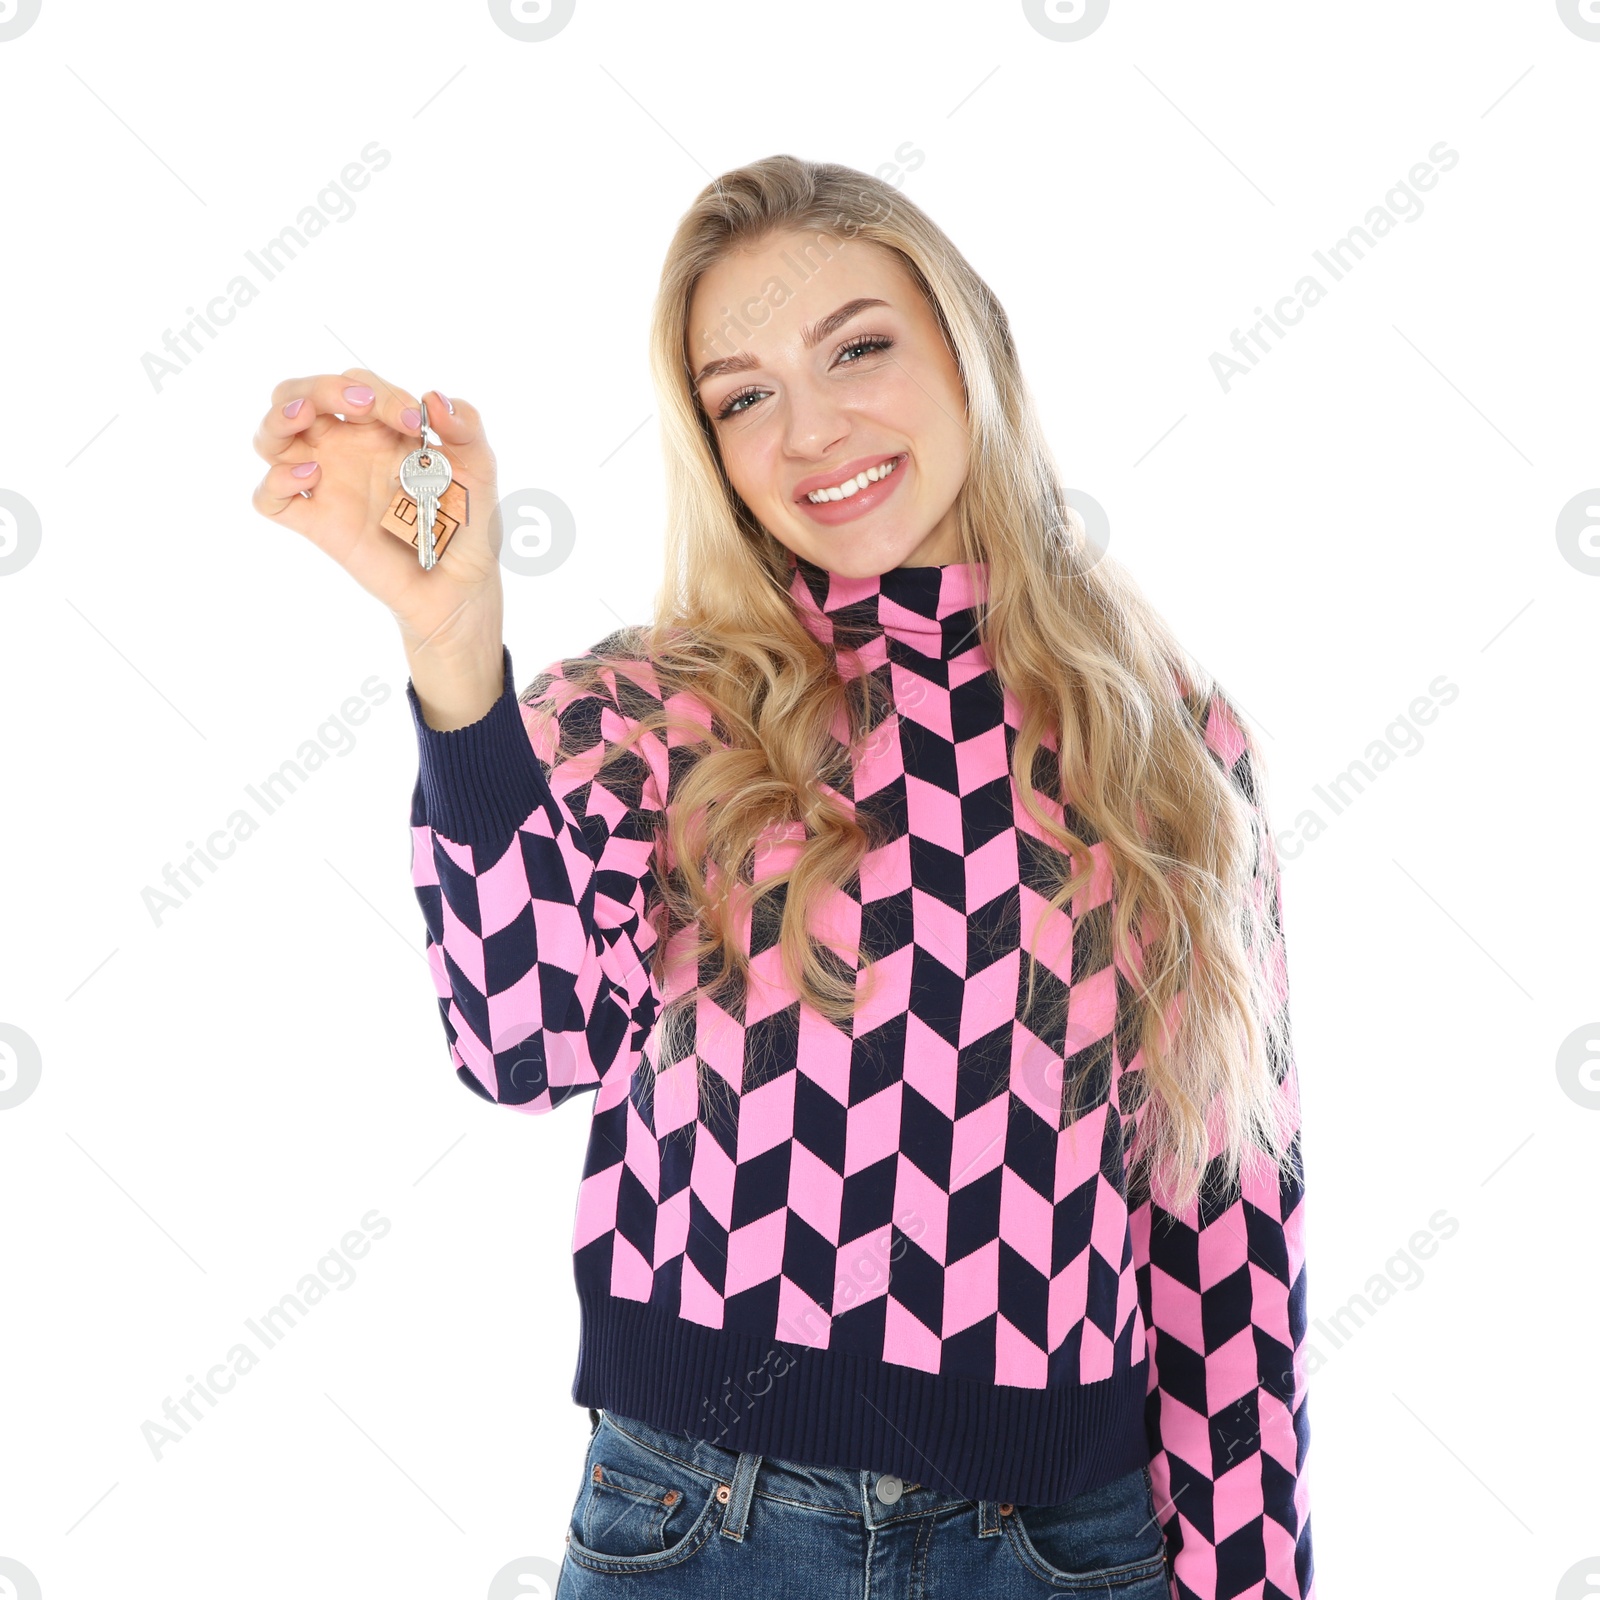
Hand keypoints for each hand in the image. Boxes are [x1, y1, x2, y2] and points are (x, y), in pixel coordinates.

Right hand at [250, 368, 503, 672]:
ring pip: (271, 438)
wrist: (462, 582)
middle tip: (358, 403)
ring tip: (304, 416)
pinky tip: (310, 477)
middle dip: (319, 387)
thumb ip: (466, 427)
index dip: (378, 391)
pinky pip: (270, 499)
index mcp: (379, 428)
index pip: (355, 385)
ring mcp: (328, 485)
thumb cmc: (467, 520)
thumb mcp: (479, 468)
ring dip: (278, 418)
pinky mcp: (318, 523)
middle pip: (300, 396)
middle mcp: (346, 449)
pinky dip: (276, 482)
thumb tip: (434, 399)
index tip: (412, 421)